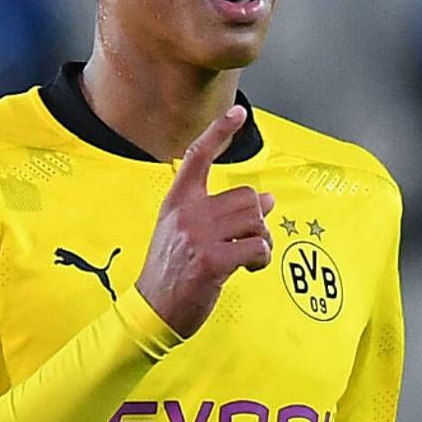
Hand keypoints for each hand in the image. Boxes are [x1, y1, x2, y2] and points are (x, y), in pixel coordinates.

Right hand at [135, 105, 274, 337]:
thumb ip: (221, 213)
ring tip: (249, 255)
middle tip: (250, 239)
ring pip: (256, 220)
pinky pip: (257, 247)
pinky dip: (261, 259)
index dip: (219, 131)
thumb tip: (268, 200)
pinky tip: (249, 267)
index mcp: (178, 202)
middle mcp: (187, 213)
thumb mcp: (187, 233)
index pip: (198, 156)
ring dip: (262, 240)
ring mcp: (199, 236)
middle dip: (257, 219)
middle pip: (246, 197)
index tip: (236, 112)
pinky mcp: (213, 261)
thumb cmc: (173, 271)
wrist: (153, 309)